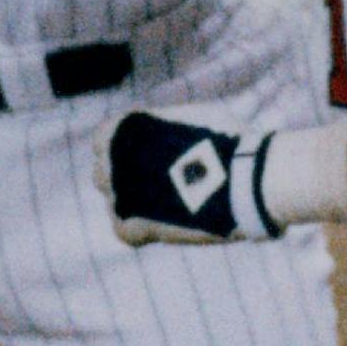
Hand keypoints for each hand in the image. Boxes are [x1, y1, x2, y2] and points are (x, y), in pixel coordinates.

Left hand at [97, 107, 279, 246]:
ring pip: (115, 201)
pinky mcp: (128, 225)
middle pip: (105, 171)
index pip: (105, 141)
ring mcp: (117, 193)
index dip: (127, 150)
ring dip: (134, 203)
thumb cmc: (226, 140)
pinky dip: (141, 229)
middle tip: (156, 183)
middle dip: (125, 176)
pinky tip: (163, 225)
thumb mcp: (192, 116)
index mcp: (122, 128)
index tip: (147, 157)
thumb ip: (166, 126)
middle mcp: (111, 159)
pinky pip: (124, 229)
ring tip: (166, 206)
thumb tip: (167, 133)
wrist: (241, 179)